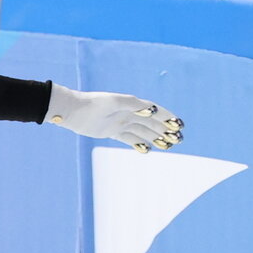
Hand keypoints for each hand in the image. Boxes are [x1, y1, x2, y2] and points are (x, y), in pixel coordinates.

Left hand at [46, 83, 183, 152]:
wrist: (73, 111)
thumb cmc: (93, 104)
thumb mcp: (114, 102)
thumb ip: (133, 105)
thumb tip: (152, 110)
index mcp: (132, 104)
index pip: (154, 111)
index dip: (167, 117)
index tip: (180, 125)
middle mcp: (128, 113)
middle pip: (151, 122)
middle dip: (165, 130)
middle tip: (179, 140)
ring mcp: (120, 122)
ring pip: (143, 131)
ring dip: (156, 138)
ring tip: (169, 146)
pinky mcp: (111, 131)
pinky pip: (129, 138)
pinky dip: (139, 144)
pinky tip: (147, 150)